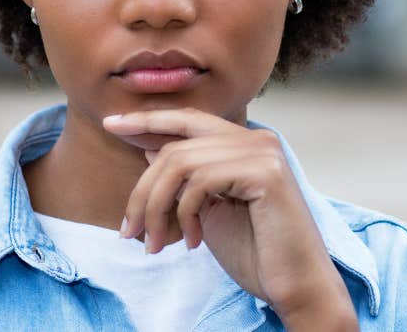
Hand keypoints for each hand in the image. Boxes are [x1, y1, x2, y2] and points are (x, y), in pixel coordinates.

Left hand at [102, 108, 355, 326]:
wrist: (295, 286)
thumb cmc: (255, 253)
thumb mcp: (207, 210)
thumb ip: (184, 178)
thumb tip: (148, 149)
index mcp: (245, 143)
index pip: (186, 120)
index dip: (146, 119)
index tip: (111, 124)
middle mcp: (257, 138)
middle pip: (174, 145)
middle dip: (142, 190)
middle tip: (130, 233)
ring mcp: (263, 152)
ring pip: (179, 163)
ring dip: (156, 208)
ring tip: (155, 244)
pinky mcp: (266, 172)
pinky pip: (199, 181)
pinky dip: (184, 214)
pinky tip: (192, 242)